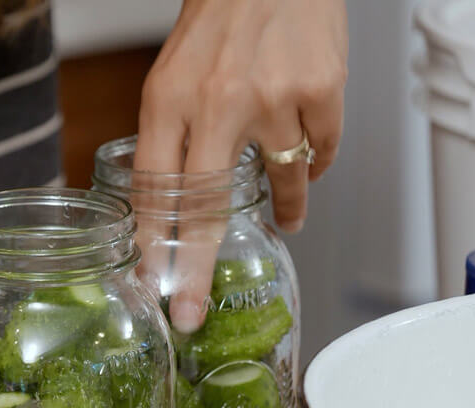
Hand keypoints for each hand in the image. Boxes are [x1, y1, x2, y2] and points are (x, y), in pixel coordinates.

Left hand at [134, 0, 346, 331]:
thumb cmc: (219, 19)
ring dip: (286, 206)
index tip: (152, 287)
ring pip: (281, 184)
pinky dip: (317, 163)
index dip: (153, 245)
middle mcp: (218, 104)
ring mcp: (274, 100)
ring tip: (287, 216)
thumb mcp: (169, 77)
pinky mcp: (322, 91)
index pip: (154, 191)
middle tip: (193, 310)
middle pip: (205, 211)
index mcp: (169, 100)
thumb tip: (166, 203)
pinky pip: (322, 154)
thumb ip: (168, 136)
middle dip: (196, 272)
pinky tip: (308, 154)